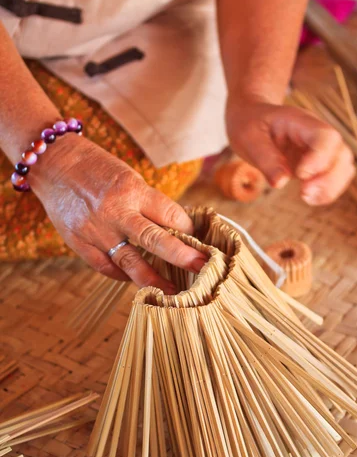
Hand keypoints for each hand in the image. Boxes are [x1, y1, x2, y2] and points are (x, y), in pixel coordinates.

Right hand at [30, 133, 205, 290]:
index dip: (188, 229)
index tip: (197, 239)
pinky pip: (105, 267)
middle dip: (182, 257)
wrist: (54, 163)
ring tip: (172, 293)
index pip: (170, 214)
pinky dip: (122, 275)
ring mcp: (96, 230)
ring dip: (154, 280)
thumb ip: (148, 204)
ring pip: (130, 262)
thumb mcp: (129, 177)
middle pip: (155, 240)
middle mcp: (115, 212)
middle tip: (202, 269)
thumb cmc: (98, 168)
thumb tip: (174, 230)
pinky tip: (135, 280)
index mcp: (132, 190)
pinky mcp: (78, 242)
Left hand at [226, 97, 354, 204]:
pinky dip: (328, 191)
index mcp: (300, 121)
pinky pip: (335, 178)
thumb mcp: (248, 138)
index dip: (320, 158)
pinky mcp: (318, 163)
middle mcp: (316, 133)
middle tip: (304, 193)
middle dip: (328, 179)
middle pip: (342, 153)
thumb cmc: (249, 124)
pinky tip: (310, 198)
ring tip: (306, 197)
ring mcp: (320, 148)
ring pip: (344, 167)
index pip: (325, 136)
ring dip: (330, 188)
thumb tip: (280, 183)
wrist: (251, 117)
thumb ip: (265, 159)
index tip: (300, 175)